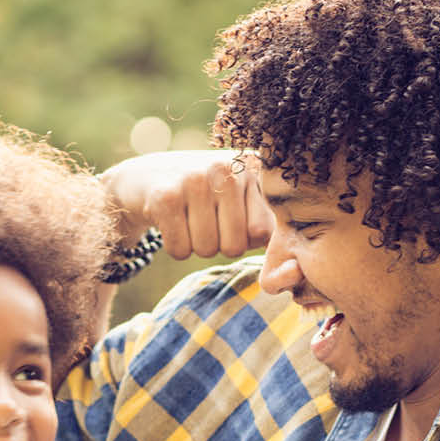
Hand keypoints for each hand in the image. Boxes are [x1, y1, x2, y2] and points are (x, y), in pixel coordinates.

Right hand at [99, 150, 274, 259]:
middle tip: (206, 219)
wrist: (145, 177)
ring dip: (196, 245)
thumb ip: (272, 233)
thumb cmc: (206, 198)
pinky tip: (170, 221)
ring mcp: (194, 179)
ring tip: (188, 218)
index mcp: (253, 167)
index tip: (232, 218)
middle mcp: (226, 167)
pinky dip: (175, 246)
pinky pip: (180, 250)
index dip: (245, 237)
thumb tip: (294, 274)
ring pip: (207, 249)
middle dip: (219, 245)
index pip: (263, 232)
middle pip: (235, 245)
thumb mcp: (242, 202)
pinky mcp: (165, 197)